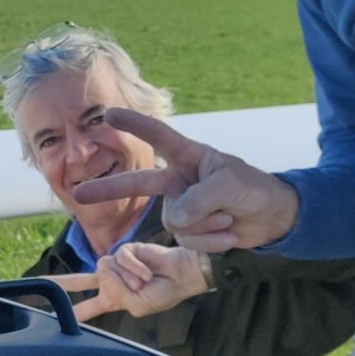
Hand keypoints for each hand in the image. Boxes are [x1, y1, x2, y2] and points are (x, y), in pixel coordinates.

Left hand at [47, 243, 208, 322]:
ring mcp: (116, 265)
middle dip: (60, 282)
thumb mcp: (138, 305)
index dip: (71, 312)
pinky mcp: (124, 250)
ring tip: (144, 281)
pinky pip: (118, 258)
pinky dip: (133, 267)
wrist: (181, 274)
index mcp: (112, 299)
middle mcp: (110, 281)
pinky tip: (146, 271)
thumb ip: (118, 295)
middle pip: (78, 281)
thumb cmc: (164, 293)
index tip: (50, 315)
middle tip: (40, 283)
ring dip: (127, 277)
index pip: (86, 308)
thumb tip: (105, 273)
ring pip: (105, 270)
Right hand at [70, 108, 299, 251]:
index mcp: (189, 157)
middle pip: (138, 184)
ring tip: (228, 217)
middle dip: (109, 189)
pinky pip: (187, 240)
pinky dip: (210, 240)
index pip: (158, 136)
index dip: (133, 125)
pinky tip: (229, 233)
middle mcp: (179, 181)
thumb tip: (174, 220)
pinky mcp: (190, 232)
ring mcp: (182, 208)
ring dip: (205, 224)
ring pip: (174, 222)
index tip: (108, 115)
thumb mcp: (229, 186)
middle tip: (80, 194)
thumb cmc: (254, 190)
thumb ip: (198, 199)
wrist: (274, 219)